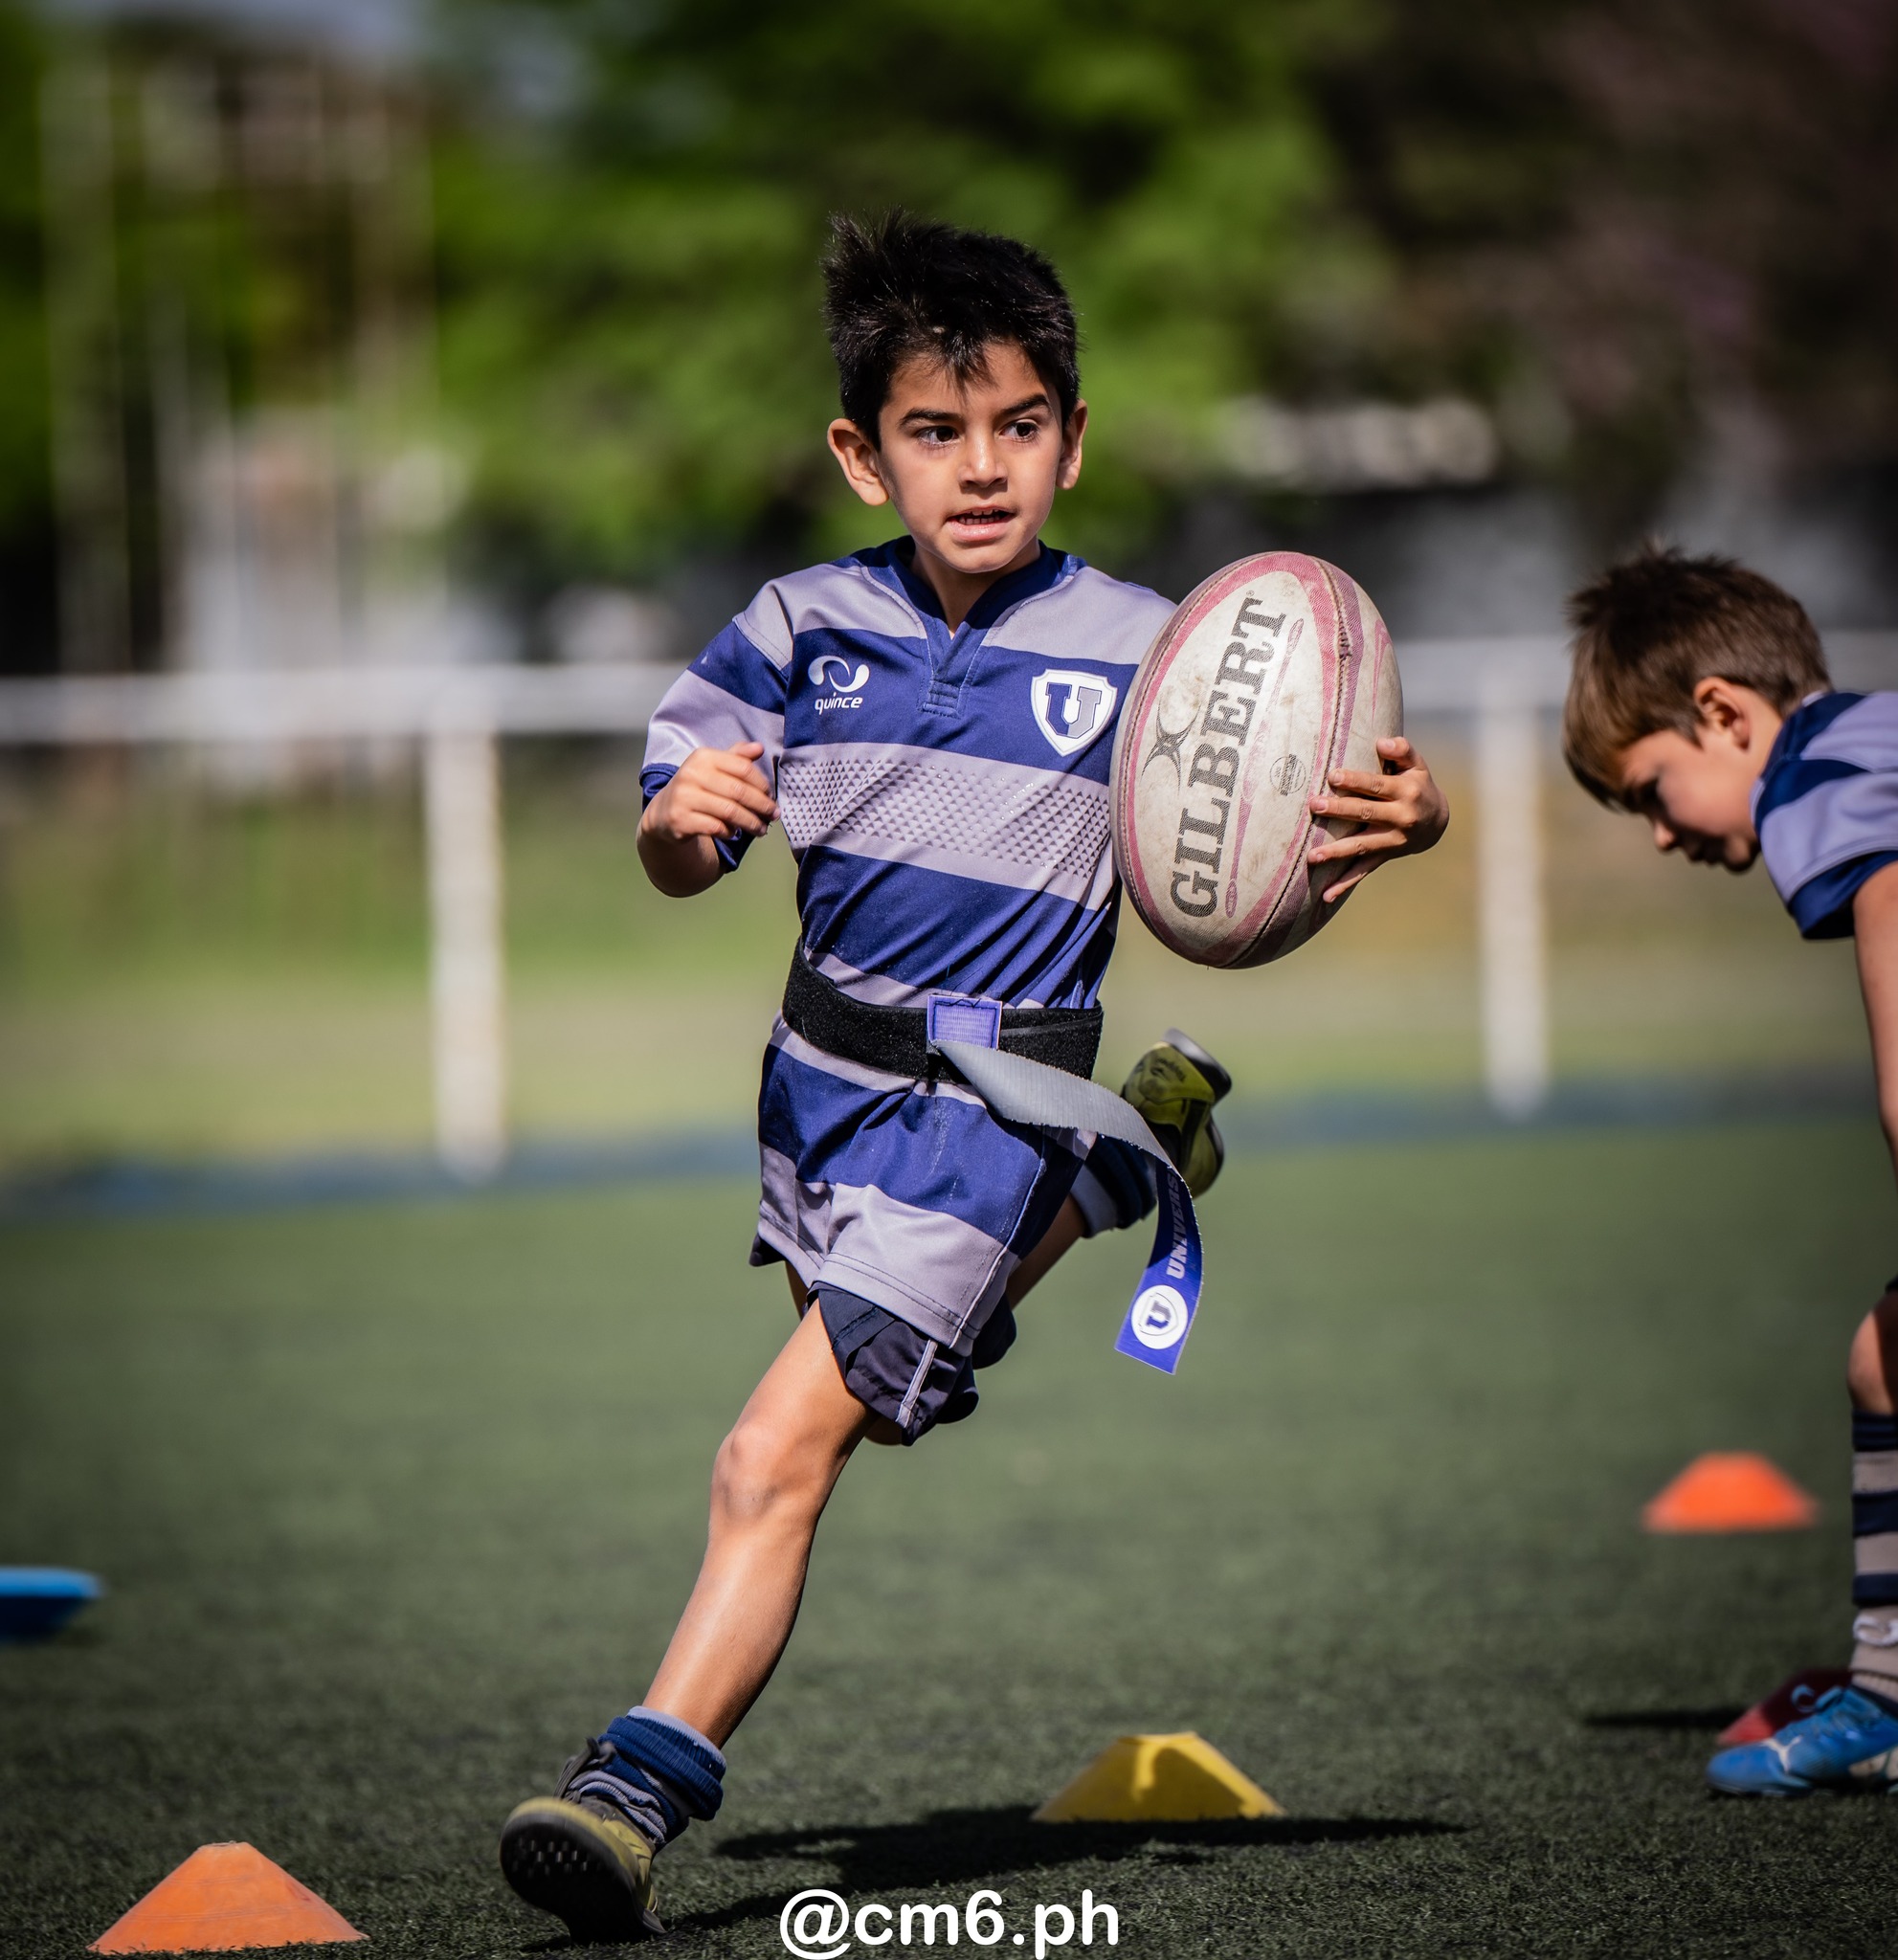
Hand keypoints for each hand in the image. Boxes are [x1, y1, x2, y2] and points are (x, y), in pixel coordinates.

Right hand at [638, 741, 776, 896]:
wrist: (664, 811)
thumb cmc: (698, 787)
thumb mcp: (714, 768)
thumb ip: (736, 757)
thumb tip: (759, 748)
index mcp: (703, 757)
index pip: (743, 768)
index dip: (762, 784)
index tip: (771, 796)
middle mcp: (691, 774)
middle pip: (739, 792)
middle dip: (761, 806)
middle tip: (774, 815)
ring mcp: (684, 797)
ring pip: (730, 812)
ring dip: (751, 823)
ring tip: (762, 829)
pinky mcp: (680, 820)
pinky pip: (716, 827)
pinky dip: (730, 832)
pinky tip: (735, 832)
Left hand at [1305, 735, 1449, 901]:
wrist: (1437, 822)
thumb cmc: (1418, 785)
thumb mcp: (1417, 765)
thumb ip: (1402, 750)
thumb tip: (1382, 741)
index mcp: (1405, 792)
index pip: (1376, 786)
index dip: (1355, 781)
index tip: (1332, 775)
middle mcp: (1400, 818)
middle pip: (1365, 814)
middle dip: (1339, 810)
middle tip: (1314, 805)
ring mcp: (1393, 841)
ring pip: (1362, 847)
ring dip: (1337, 853)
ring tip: (1312, 857)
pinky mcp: (1386, 856)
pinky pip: (1364, 871)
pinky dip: (1345, 884)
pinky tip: (1326, 895)